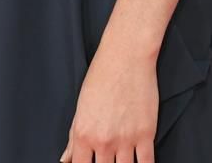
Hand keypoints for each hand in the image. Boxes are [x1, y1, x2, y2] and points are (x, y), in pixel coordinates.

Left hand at [60, 40, 158, 162]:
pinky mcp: (146, 134)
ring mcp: (125, 139)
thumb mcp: (81, 107)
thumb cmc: (100, 78)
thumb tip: (65, 159)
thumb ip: (73, 137)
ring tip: (119, 160)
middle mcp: (103, 140)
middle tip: (107, 159)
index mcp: (83, 134)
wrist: (125, 58)